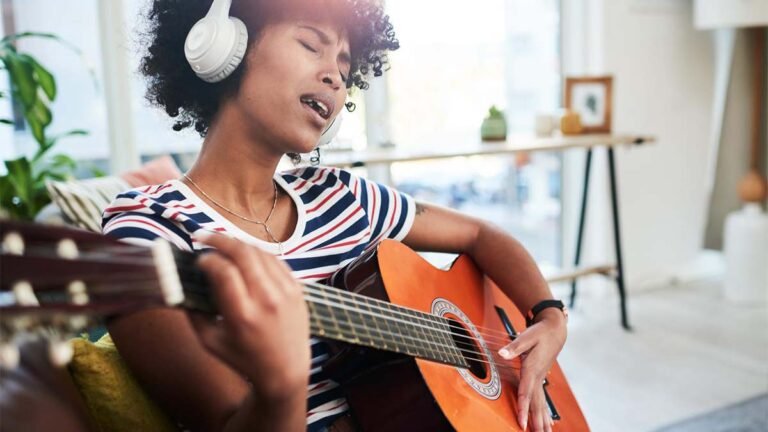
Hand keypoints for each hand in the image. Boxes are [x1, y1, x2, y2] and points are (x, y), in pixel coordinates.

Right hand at [190, 232, 310, 402]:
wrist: (286, 371)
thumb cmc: (244, 358)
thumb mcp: (210, 341)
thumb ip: (193, 313)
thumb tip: (179, 285)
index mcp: (243, 315)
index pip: (225, 272)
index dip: (208, 259)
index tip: (198, 259)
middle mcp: (267, 300)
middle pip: (244, 254)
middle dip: (220, 240)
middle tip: (204, 237)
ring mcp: (286, 292)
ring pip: (260, 253)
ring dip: (238, 244)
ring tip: (222, 244)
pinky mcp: (297, 289)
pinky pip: (275, 260)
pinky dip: (257, 253)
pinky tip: (244, 254)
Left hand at [498, 309, 566, 431]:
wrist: (555, 329)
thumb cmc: (540, 332)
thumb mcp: (527, 336)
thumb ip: (514, 347)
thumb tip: (502, 353)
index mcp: (533, 368)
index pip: (526, 392)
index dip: (523, 408)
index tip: (522, 422)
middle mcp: (538, 376)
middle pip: (536, 403)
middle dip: (536, 421)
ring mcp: (540, 379)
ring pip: (540, 403)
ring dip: (542, 420)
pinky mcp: (540, 378)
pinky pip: (542, 399)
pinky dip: (544, 413)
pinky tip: (548, 424)